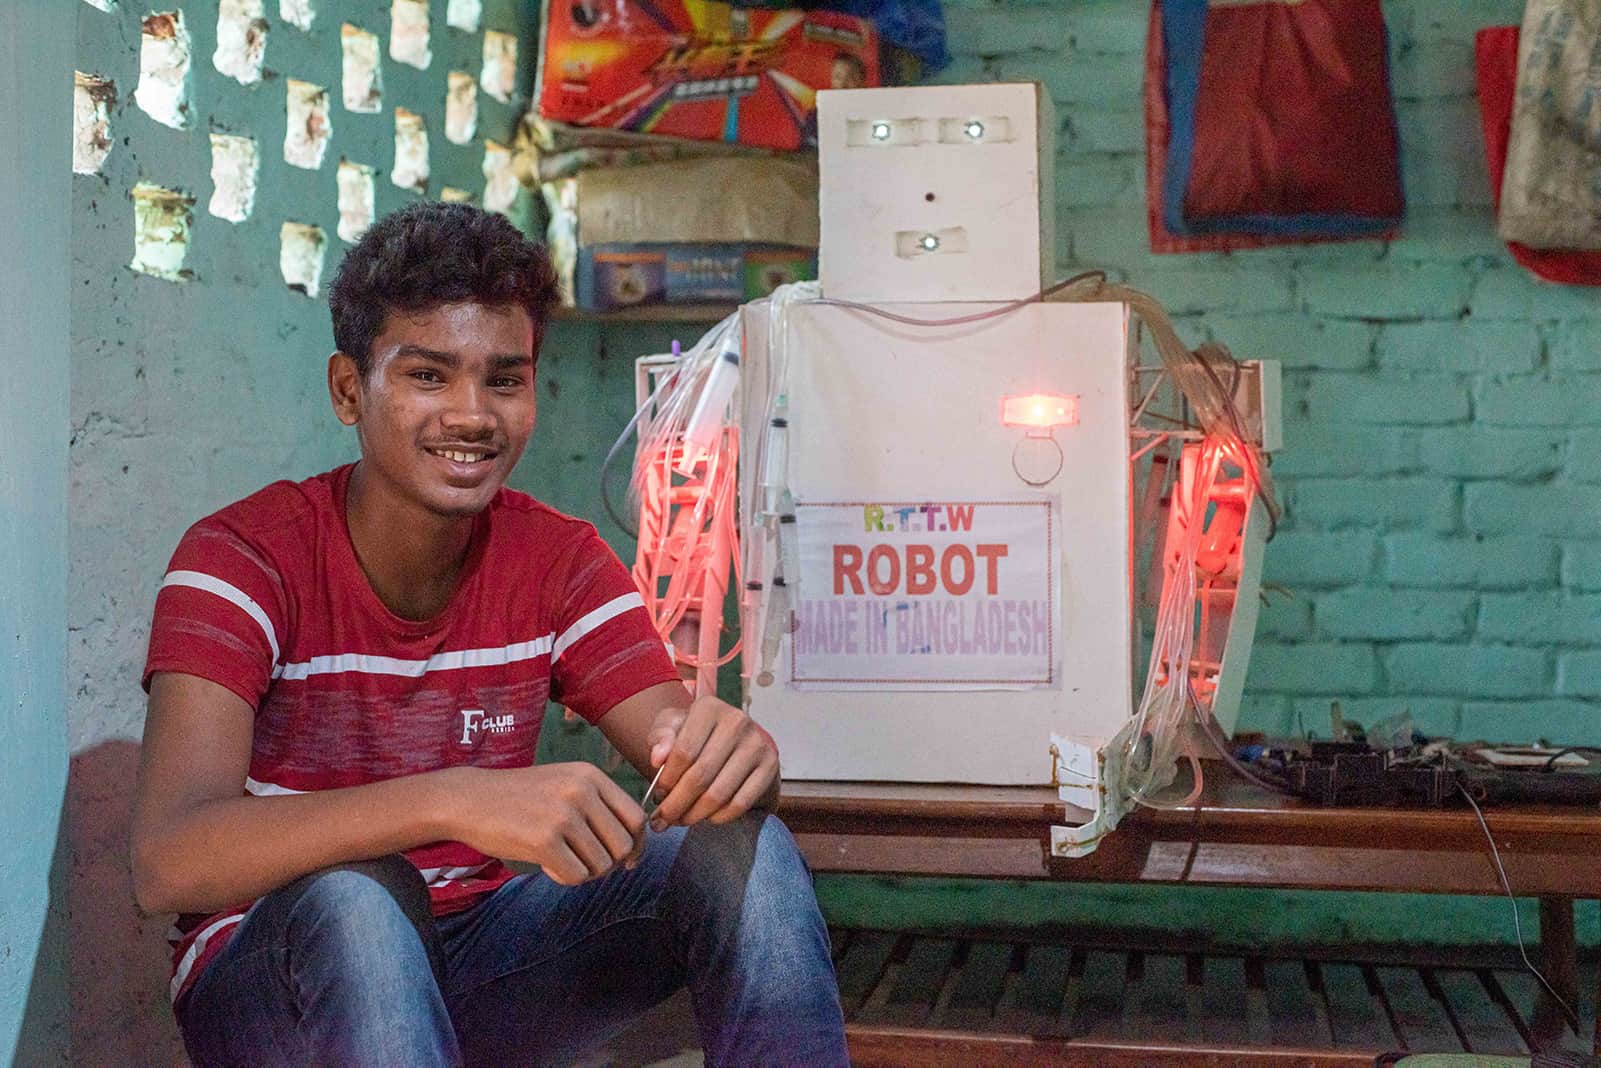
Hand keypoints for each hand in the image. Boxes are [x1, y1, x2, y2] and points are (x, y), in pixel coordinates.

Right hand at [447, 764, 645, 885]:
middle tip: (585, 864)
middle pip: (623, 845)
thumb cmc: (519, 797)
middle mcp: (582, 791)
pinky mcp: (544, 841)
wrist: (468, 799)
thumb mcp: (564, 783)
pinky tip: (546, 865)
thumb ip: (598, 806)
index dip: (637, 844)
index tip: (628, 860)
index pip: (636, 817)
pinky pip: (576, 876)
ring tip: (560, 861)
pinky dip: (565, 878)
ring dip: (584, 872)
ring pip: (601, 865)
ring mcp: (563, 815)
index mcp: (590, 775)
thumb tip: (631, 848)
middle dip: (609, 864)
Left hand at [646, 696, 779, 830]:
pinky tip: (706, 818)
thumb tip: (657, 758)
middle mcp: (737, 721)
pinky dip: (719, 817)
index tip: (656, 796)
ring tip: (681, 820)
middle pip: (700, 776)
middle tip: (663, 819)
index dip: (666, 781)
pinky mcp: (770, 765)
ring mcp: (757, 743)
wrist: (734, 743)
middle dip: (676, 804)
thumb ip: (659, 738)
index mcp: (708, 708)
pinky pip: (740, 803)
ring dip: (694, 815)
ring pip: (718, 794)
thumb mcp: (672, 729)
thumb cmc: (695, 736)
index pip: (683, 752)